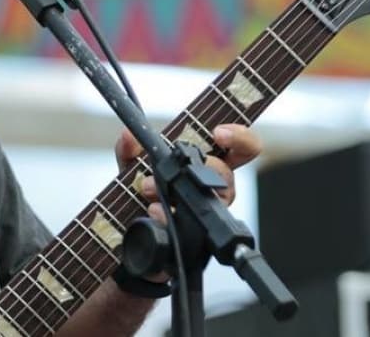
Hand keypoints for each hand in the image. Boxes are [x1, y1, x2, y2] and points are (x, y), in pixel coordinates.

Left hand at [114, 123, 262, 220]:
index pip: (242, 148)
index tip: (219, 133)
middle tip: (162, 172)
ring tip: (151, 196)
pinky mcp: (195, 237)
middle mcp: (214, 188)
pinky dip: (168, 219)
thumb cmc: (140, 192)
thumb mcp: (131, 166)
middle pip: (225, 172)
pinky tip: (154, 214)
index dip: (239, 137)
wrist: (127, 230)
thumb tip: (129, 136)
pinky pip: (193, 232)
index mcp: (207, 164)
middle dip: (197, 168)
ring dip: (182, 196)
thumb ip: (129, 149)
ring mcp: (208, 212)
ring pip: (217, 202)